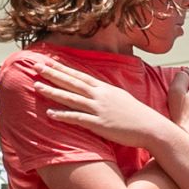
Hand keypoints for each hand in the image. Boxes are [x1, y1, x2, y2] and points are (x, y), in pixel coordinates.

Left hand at [28, 54, 174, 150]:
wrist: (152, 128)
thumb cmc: (138, 115)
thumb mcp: (122, 98)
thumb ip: (107, 94)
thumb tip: (97, 90)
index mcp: (105, 88)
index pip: (80, 75)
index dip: (63, 68)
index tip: (49, 61)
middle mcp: (100, 96)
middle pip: (72, 82)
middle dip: (53, 73)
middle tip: (36, 66)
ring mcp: (99, 109)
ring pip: (71, 98)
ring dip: (53, 91)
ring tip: (36, 86)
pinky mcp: (99, 124)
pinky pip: (77, 118)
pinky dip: (62, 115)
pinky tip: (49, 113)